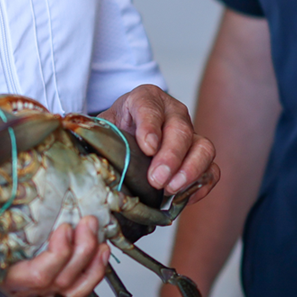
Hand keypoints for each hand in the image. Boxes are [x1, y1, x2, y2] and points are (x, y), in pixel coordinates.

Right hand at [2, 215, 109, 296]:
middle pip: (60, 281)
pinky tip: (98, 258)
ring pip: (70, 293)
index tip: (65, 228)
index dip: (58, 253)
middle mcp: (18, 296)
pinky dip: (88, 278)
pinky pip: (70, 296)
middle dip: (81, 251)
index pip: (38, 275)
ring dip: (91, 266)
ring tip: (100, 239)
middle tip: (88, 222)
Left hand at [101, 85, 219, 202]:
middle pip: (181, 130)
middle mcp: (173, 113)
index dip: (150, 127)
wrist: (126, 136)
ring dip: (190, 171)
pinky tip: (183, 198)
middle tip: (156, 180)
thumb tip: (84, 150)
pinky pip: (212, 170)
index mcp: (145, 99)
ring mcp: (190, 135)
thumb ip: (97, 134)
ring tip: (170, 189)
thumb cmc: (115, 132)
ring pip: (204, 148)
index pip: (150, 108)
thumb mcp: (103, 127)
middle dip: (170, 157)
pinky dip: (202, 184)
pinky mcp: (199, 157)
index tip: (147, 147)